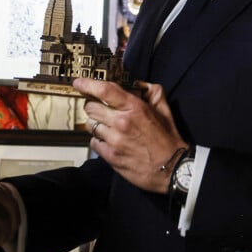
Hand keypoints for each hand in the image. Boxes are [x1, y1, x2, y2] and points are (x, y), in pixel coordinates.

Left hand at [72, 78, 186, 193]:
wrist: (173, 169)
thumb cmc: (167, 139)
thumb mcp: (164, 110)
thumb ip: (153, 92)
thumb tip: (139, 84)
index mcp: (134, 108)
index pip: (104, 90)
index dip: (88, 84)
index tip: (78, 82)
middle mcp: (121, 122)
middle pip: (91, 107)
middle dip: (93, 105)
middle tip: (100, 109)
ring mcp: (114, 140)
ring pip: (90, 125)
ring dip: (96, 124)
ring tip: (108, 127)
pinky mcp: (110, 156)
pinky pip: (94, 142)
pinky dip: (98, 140)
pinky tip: (109, 141)